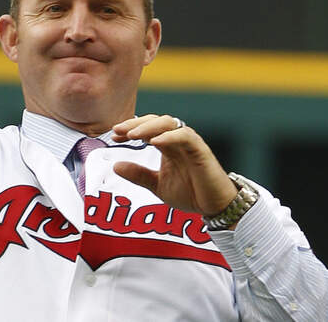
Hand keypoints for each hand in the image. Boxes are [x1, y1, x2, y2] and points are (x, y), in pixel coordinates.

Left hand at [111, 114, 236, 216]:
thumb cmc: (190, 193)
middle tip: (118, 131)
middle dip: (135, 124)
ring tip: (132, 135)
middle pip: (155, 121)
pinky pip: (185, 136)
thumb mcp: (157, 186)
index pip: (146, 129)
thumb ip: (139, 174)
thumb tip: (116, 166)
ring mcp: (189, 143)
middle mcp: (177, 140)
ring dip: (148, 127)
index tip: (113, 136)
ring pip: (169, 123)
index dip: (129, 130)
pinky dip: (169, 136)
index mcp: (167, 146)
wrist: (214, 206)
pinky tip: (155, 142)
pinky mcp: (200, 150)